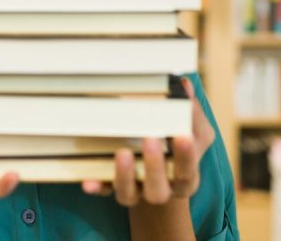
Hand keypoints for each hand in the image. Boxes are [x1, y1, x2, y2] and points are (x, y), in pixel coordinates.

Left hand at [81, 77, 215, 205]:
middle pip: (159, 190)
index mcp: (184, 177)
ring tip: (122, 152)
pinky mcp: (114, 189)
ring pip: (129, 194)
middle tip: (150, 139)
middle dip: (154, 167)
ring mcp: (136, 192)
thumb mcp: (192, 133)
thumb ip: (191, 112)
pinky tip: (88, 180)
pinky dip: (97, 186)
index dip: (187, 156)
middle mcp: (160, 190)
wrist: (161, 179)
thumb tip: (185, 85)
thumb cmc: (177, 149)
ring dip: (124, 175)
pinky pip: (104, 191)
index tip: (183, 135)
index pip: (188, 170)